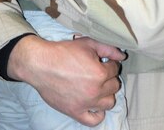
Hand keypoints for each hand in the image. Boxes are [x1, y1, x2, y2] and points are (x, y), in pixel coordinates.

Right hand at [8, 35, 125, 126]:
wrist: (41, 64)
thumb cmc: (64, 52)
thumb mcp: (88, 44)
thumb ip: (108, 49)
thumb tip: (122, 56)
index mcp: (100, 73)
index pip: (115, 69)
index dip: (110, 63)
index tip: (103, 61)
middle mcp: (95, 91)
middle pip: (114, 86)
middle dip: (109, 77)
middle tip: (99, 72)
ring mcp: (86, 104)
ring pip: (109, 103)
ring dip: (106, 94)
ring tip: (97, 86)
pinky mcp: (75, 112)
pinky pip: (94, 120)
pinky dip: (98, 113)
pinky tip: (95, 103)